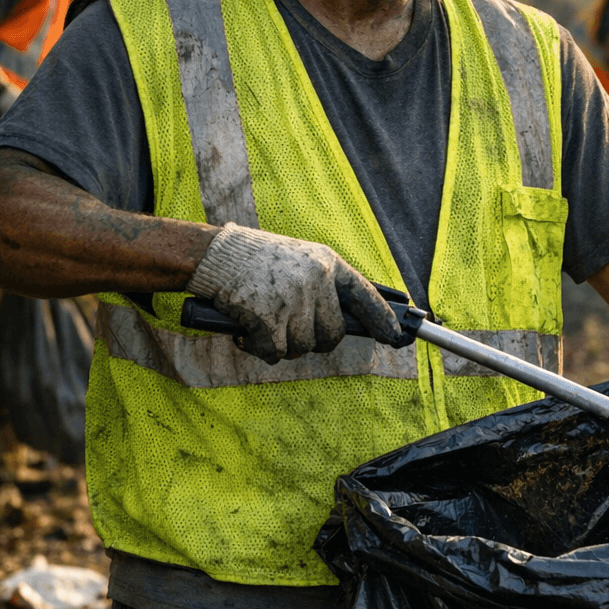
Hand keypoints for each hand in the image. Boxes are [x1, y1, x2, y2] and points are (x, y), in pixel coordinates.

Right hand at [186, 222, 400, 363]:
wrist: (215, 255)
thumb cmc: (255, 260)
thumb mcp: (299, 260)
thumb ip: (321, 285)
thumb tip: (343, 322)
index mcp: (326, 263)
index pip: (365, 295)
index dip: (380, 319)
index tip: (393, 335)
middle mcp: (316, 281)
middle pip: (332, 334)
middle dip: (314, 340)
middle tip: (291, 331)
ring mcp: (293, 301)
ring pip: (303, 347)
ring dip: (283, 345)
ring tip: (264, 324)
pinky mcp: (268, 320)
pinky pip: (276, 353)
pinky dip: (260, 349)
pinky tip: (247, 332)